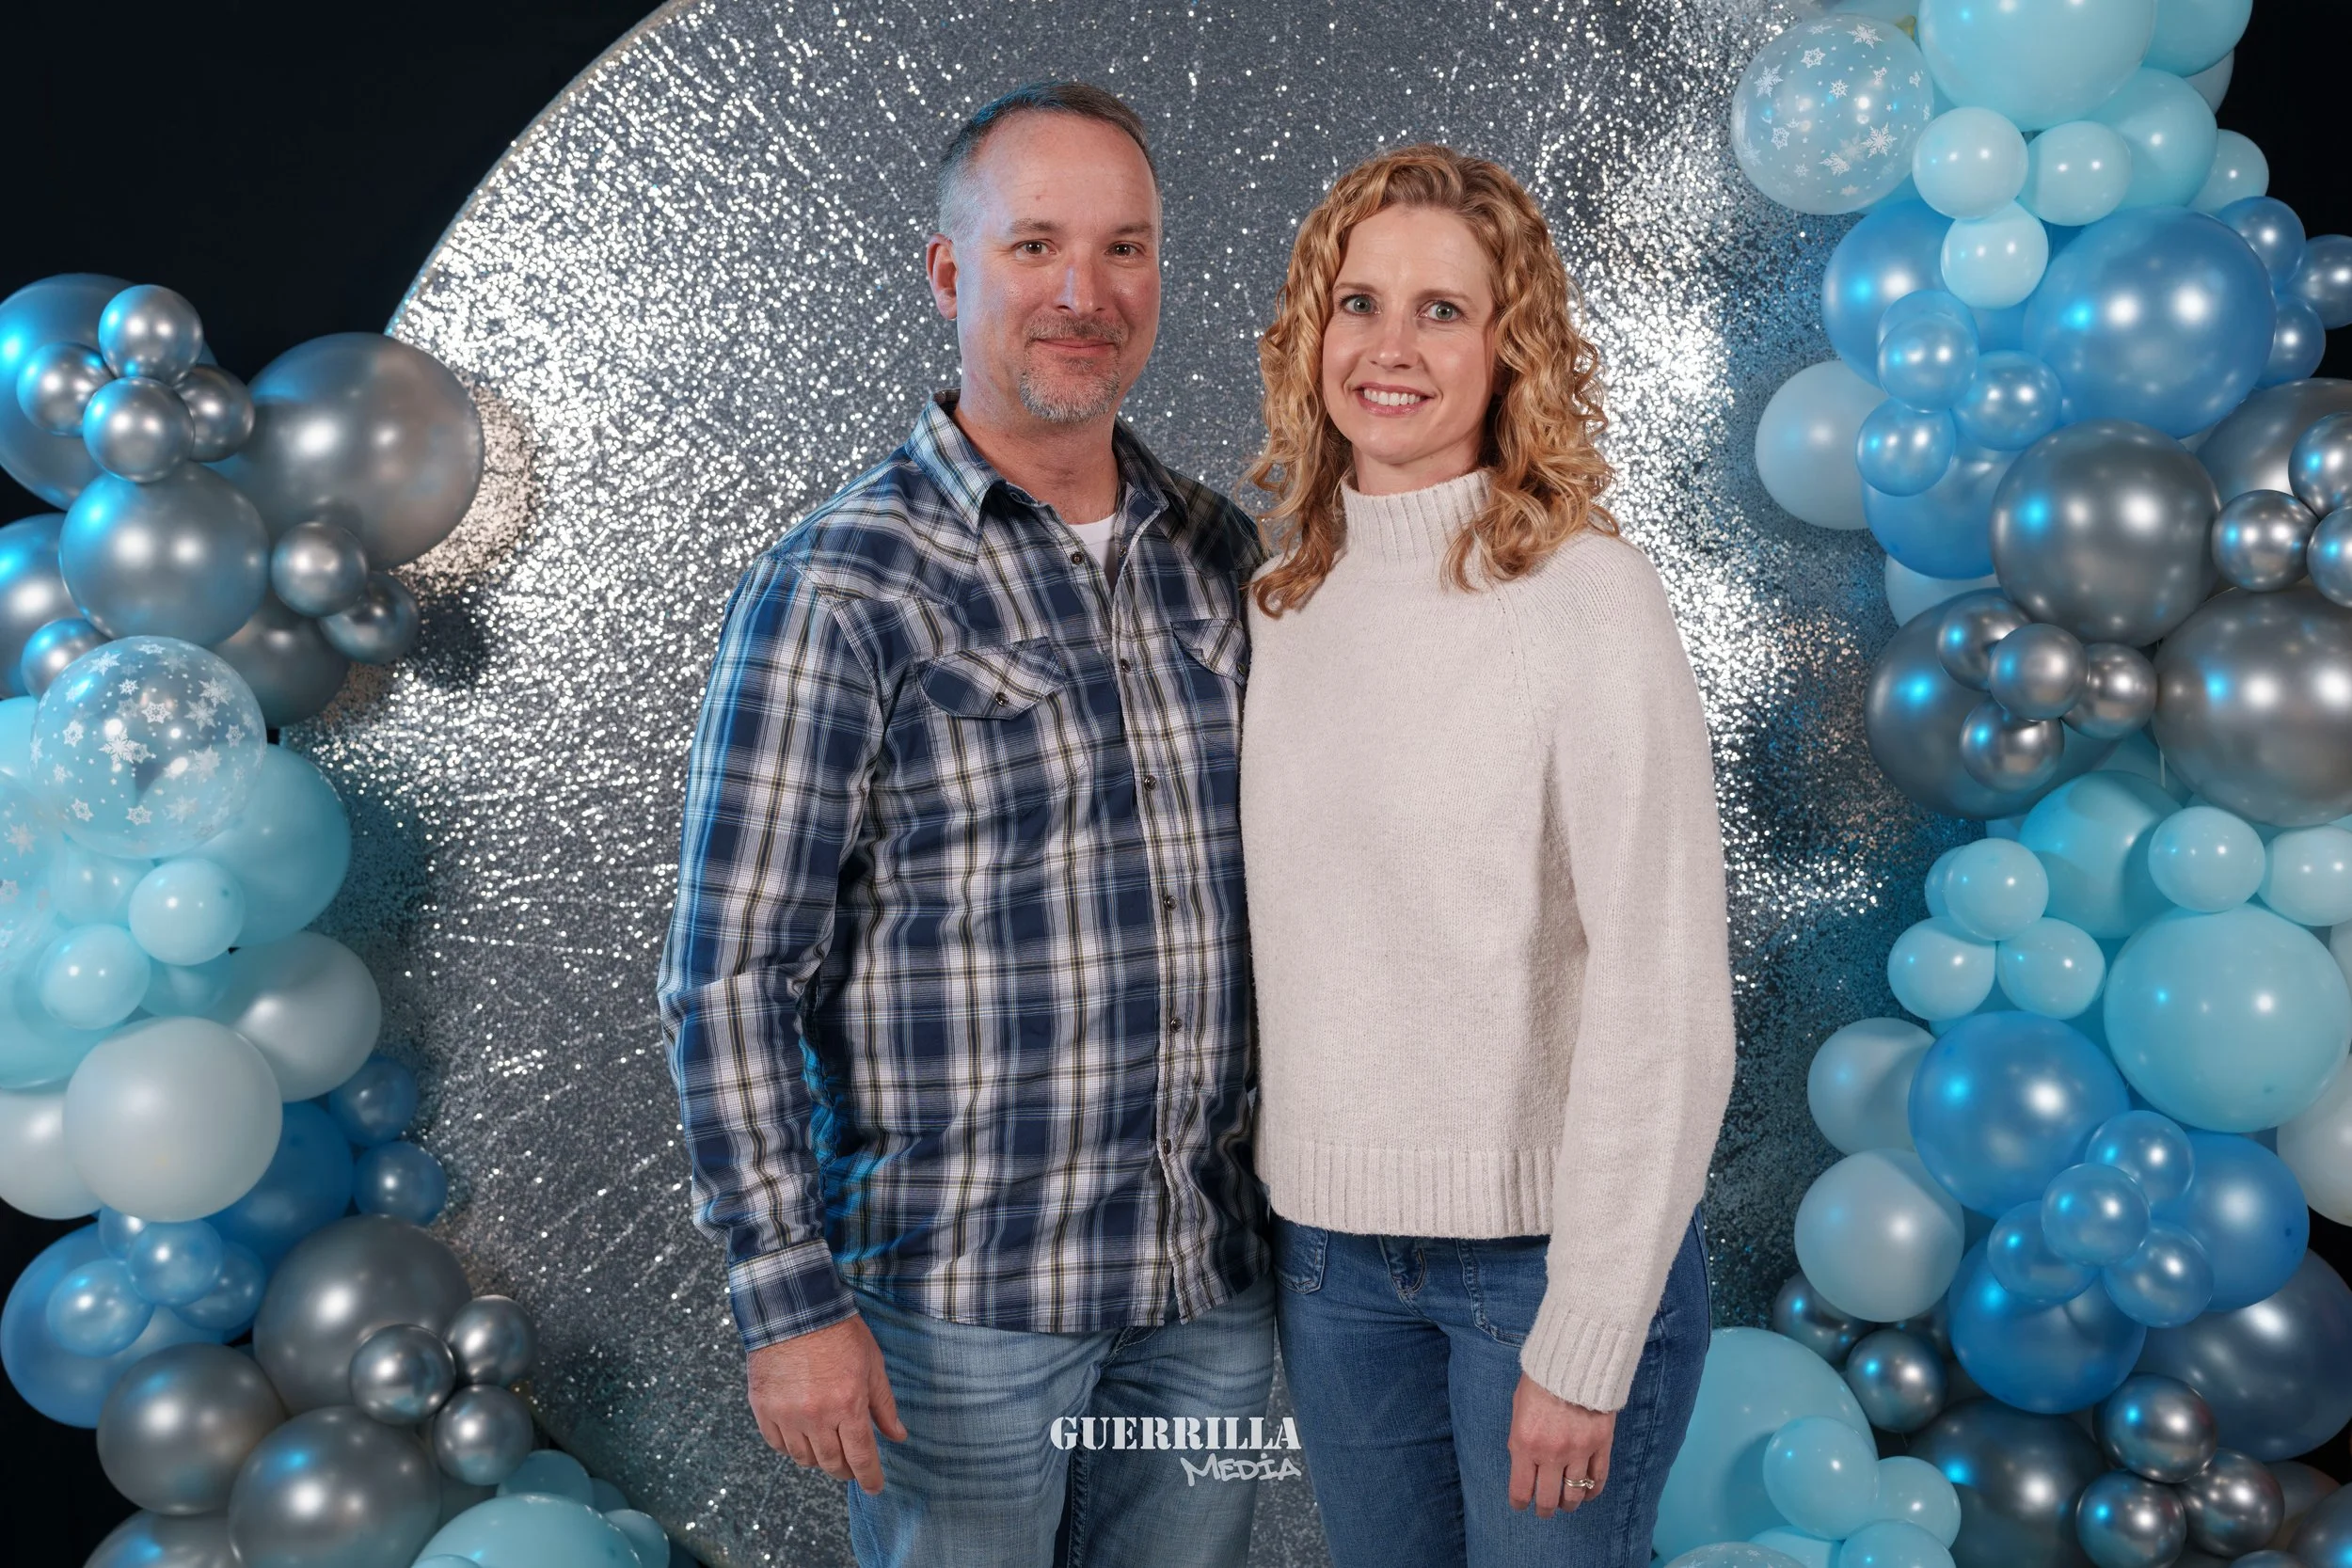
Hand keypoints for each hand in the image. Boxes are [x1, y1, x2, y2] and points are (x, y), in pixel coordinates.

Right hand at [746, 1312, 908, 1493]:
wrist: (794, 1308)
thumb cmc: (839, 1333)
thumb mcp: (872, 1364)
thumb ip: (884, 1405)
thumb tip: (898, 1436)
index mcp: (848, 1405)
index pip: (861, 1457)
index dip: (870, 1477)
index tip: (874, 1487)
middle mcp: (816, 1416)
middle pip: (832, 1463)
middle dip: (845, 1470)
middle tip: (851, 1465)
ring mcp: (786, 1414)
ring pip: (804, 1458)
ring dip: (819, 1458)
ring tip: (827, 1444)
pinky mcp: (763, 1408)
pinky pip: (777, 1444)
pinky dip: (791, 1446)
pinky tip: (801, 1434)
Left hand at [1507, 1373, 1613, 1517]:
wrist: (1574, 1359)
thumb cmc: (1540, 1380)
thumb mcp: (1518, 1409)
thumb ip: (1521, 1440)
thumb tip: (1525, 1464)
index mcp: (1525, 1444)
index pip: (1521, 1490)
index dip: (1520, 1503)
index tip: (1521, 1505)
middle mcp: (1551, 1454)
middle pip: (1549, 1499)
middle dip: (1545, 1510)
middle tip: (1544, 1511)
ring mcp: (1579, 1451)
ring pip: (1575, 1494)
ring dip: (1569, 1504)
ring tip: (1566, 1504)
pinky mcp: (1601, 1445)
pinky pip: (1598, 1480)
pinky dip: (1592, 1492)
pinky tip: (1587, 1494)